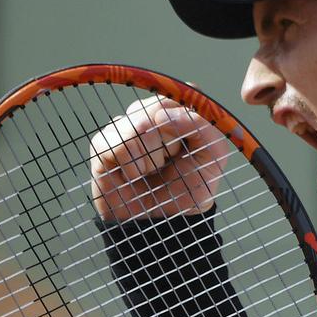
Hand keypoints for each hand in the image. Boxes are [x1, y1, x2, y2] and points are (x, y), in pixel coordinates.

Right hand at [89, 95, 229, 220]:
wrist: (164, 223)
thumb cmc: (190, 189)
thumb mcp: (214, 155)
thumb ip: (201, 124)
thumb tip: (162, 114)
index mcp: (177, 113)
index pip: (180, 93)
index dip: (185, 116)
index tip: (188, 142)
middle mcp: (150, 115)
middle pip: (158, 106)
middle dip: (170, 142)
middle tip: (170, 161)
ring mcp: (125, 128)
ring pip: (138, 125)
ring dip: (151, 158)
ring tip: (150, 171)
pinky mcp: (103, 145)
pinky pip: (117, 143)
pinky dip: (131, 167)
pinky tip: (133, 177)